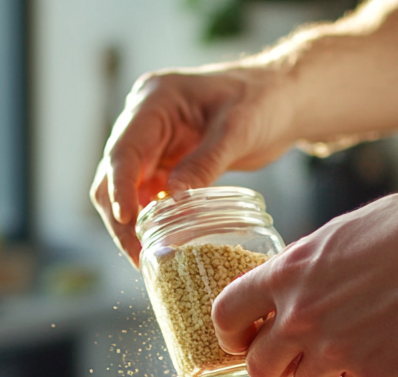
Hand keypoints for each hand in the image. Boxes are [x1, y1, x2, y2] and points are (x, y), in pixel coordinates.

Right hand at [90, 66, 295, 263]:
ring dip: (132, 223)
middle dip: (121, 215)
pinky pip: (147, 195)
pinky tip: (160, 242)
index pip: (124, 150)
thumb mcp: (236, 131)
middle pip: (114, 174)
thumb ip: (204, 164)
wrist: (283, 99)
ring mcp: (153, 143)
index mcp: (154, 101)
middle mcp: (144, 120)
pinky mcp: (165, 163)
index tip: (127, 220)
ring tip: (146, 256)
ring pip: (125, 189)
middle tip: (138, 254)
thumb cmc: (263, 100)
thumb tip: (173, 202)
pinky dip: (150, 218)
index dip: (120, 188)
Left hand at [211, 189, 397, 376]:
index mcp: (287, 275)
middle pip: (259, 370)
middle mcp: (302, 317)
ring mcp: (337, 351)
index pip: (225, 316)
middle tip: (298, 362)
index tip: (244, 341)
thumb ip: (303, 270)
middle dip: (276, 369)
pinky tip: (389, 353)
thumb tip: (284, 297)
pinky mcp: (376, 376)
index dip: (231, 335)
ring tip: (355, 350)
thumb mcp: (338, 235)